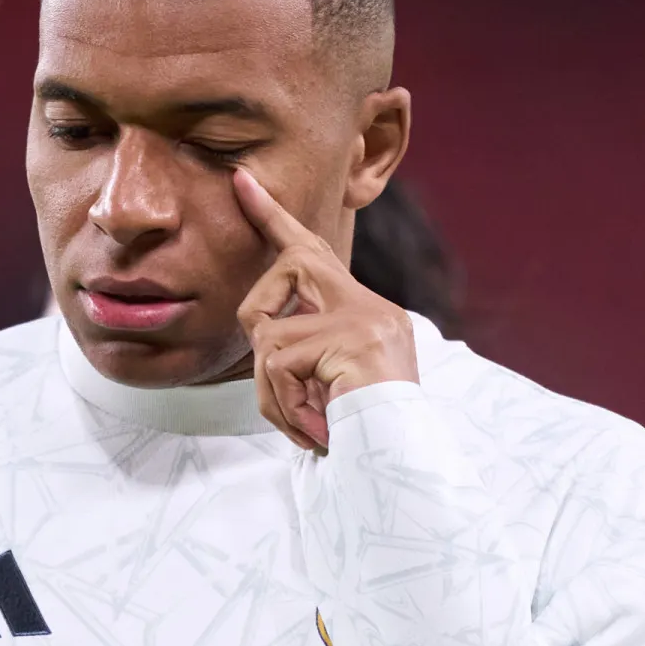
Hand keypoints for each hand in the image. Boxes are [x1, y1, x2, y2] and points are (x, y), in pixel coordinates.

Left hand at [232, 169, 417, 452]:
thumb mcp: (328, 387)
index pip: (312, 251)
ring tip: (308, 423)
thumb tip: (260, 338)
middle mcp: (369, 307)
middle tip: (281, 379)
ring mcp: (362, 319)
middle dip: (260, 315)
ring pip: (269, 335)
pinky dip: (285, 404)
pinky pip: (278, 364)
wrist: (403, 464)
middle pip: (285, 270)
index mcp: (366, 314)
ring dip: (274, 392)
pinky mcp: (349, 338)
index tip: (241, 181)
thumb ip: (301, 353)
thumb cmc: (362, 437)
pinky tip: (315, 428)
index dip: (272, 216)